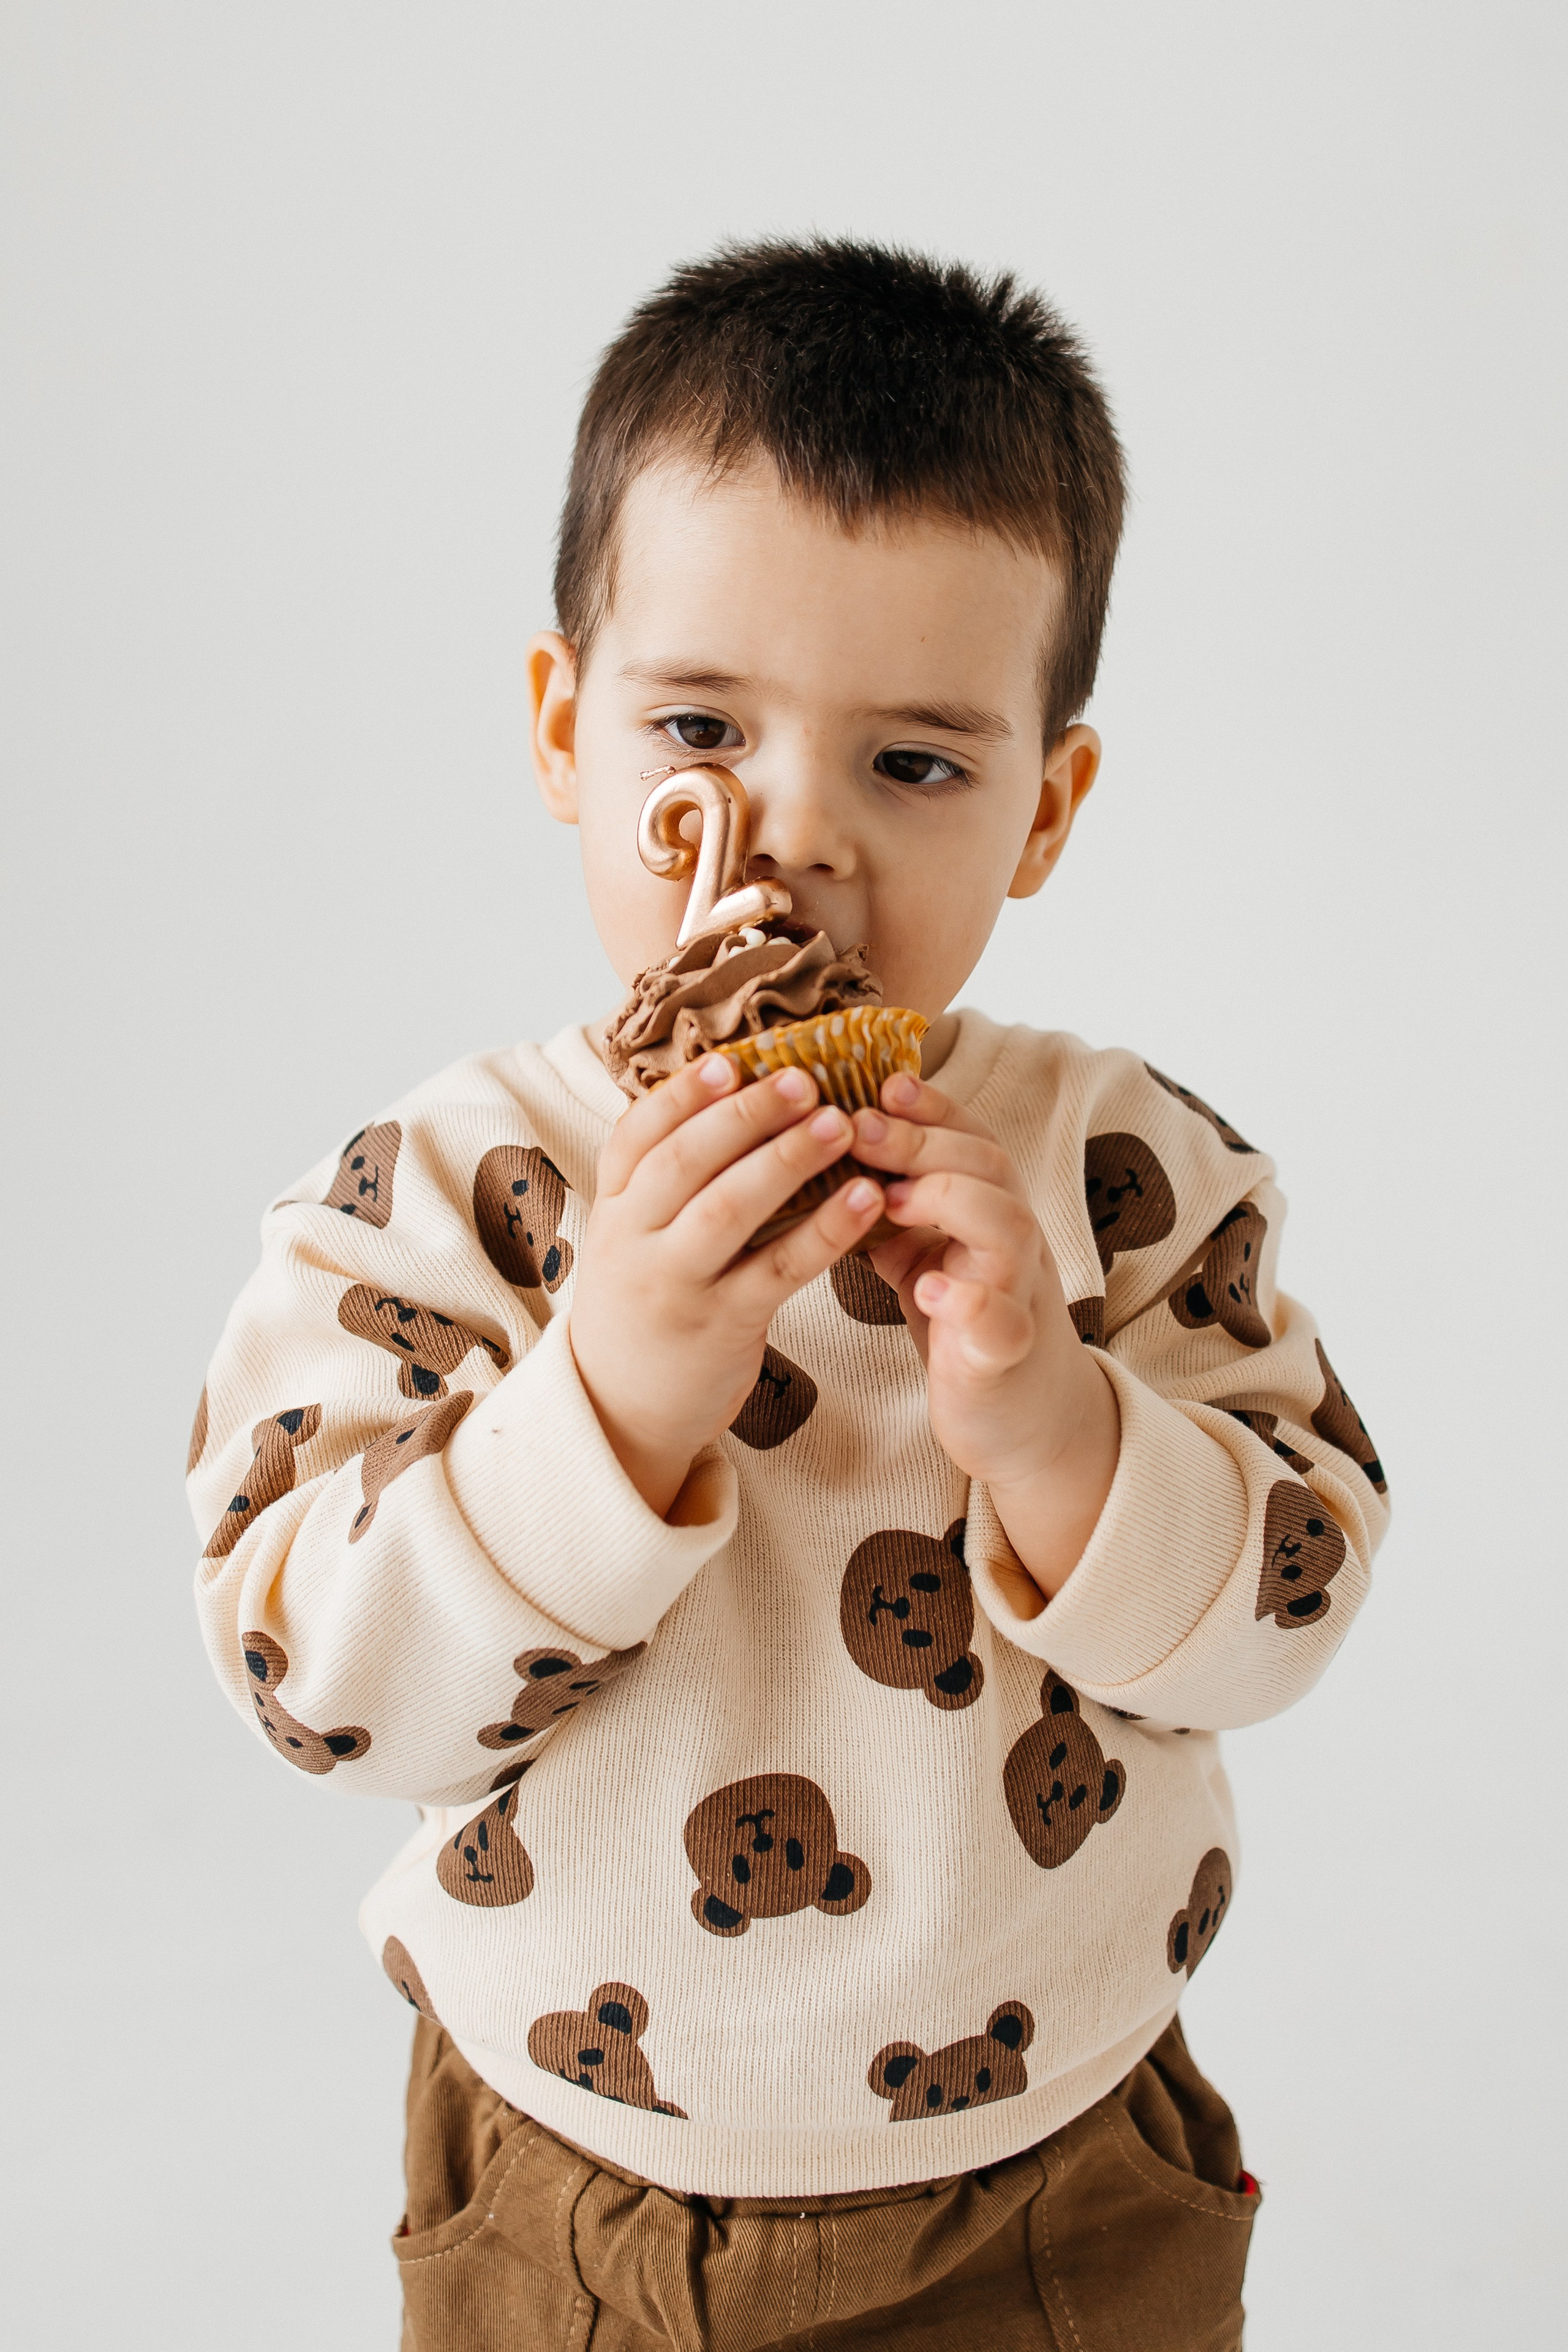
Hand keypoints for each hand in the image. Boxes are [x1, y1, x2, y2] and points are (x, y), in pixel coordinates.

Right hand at [571, 1055, 885, 1515]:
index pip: (635, 1137)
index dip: (681, 1096)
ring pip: (727, 1212)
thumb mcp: (633, 1236)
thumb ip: (665, 1179)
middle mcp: (634, 1242)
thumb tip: (729, 1093)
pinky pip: (778, 1270)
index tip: (729, 1060)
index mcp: (614, 1209)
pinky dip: (825, 1231)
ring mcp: (675, 1286)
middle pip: (683, 1163)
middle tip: (804, 1079)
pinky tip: (867, 1199)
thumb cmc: (647, 1302)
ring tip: (841, 1124)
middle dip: (744, 1115)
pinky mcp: (722, 1327)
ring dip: (786, 1162)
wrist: (621, 1408)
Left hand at [850, 1072, 1119, 1603]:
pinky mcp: (1007, 1354)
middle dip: (922, 1140)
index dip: (928, 1104)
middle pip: (987, 1164)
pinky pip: (1003, 1323)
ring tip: (888, 1199)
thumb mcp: (922, 1246)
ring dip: (947, 1200)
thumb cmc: (960, 1317)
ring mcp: (1017, 1292)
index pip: (967, 1134)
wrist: (1020, 1412)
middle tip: (859, 1126)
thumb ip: (890, 1199)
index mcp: (986, 1205)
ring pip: (1008, 1226)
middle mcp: (1012, 1238)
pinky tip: (934, 1291)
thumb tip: (823, 1144)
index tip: (880, 1081)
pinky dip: (972, 1302)